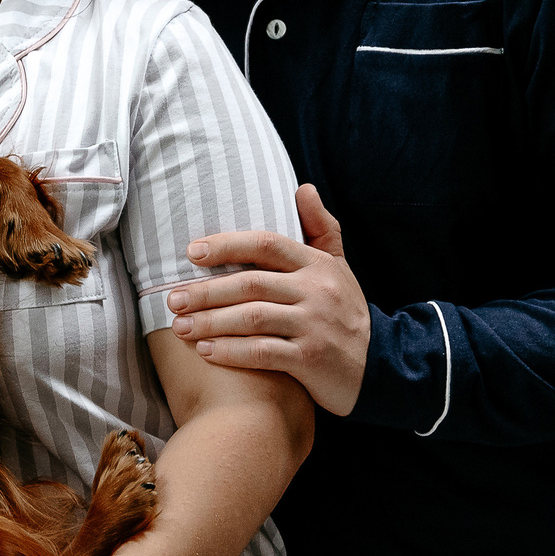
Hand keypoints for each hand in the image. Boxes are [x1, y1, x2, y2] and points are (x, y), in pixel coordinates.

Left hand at [164, 184, 368, 416]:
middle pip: (250, 283)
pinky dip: (230, 352)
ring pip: (251, 318)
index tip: (191, 253)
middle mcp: (316, 291)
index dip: (226, 245)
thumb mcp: (339, 268)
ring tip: (179, 327)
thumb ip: (320, 229)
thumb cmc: (346, 314)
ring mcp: (315, 325)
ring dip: (209, 322)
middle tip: (172, 299)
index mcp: (317, 265)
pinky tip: (205, 352)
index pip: (266, 244)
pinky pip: (262, 353)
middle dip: (205, 291)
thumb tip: (303, 188)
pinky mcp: (312, 360)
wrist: (383, 367)